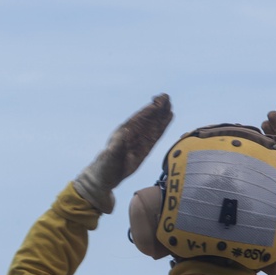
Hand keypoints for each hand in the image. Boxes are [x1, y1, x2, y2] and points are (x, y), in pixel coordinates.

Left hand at [73, 94, 172, 212]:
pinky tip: (168, 118)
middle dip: (157, 108)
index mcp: (124, 133)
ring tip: (170, 104)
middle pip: (147, 119)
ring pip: (153, 125)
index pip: (138, 119)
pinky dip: (162, 126)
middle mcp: (133, 134)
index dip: (147, 110)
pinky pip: (156, 134)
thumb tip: (125, 131)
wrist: (105, 177)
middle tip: (166, 96)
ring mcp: (140, 140)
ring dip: (161, 115)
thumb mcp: (110, 157)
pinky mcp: (145, 148)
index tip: (156, 101)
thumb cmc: (105, 166)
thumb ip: (117, 146)